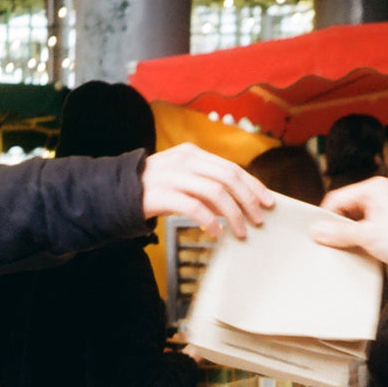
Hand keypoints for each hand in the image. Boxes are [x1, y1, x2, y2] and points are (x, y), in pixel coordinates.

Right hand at [141, 143, 274, 239]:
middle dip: (248, 200)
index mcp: (193, 153)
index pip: (231, 167)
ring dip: (233, 214)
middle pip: (228, 177)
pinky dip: (210, 221)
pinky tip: (217, 232)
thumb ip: (209, 185)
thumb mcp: (185, 180)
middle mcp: (185, 160)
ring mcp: (173, 176)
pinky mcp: (162, 194)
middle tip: (258, 220)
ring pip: (215, 191)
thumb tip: (241, 202)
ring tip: (241, 231)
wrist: (118, 192)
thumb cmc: (158, 189)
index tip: (269, 202)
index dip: (254, 185)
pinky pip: (194, 207)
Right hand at [314, 177, 387, 291]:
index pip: (337, 198)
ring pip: (355, 222)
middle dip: (337, 227)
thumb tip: (316, 229)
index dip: (326, 216)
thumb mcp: (367, 236)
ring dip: (348, 236)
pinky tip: (356, 253)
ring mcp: (386, 212)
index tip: (317, 235)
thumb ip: (340, 232)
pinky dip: (359, 241)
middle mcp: (380, 196)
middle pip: (346, 209)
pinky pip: (366, 231)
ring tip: (342, 250)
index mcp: (374, 189)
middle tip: (327, 245)